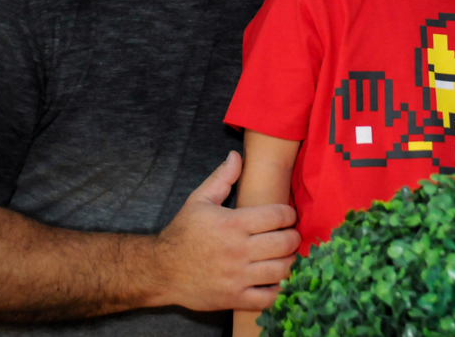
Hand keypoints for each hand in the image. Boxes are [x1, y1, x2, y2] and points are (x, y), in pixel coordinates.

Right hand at [153, 151, 299, 311]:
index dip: (289, 214)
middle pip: (285, 242)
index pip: (277, 215)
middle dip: (294, 237)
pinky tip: (277, 280)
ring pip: (281, 270)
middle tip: (291, 235)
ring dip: (290, 262)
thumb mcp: (198, 200)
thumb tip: (236, 155)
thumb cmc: (182, 234)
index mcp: (232, 223)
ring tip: (286, 256)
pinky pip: (268, 298)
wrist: (160, 270)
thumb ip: (222, 178)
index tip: (288, 216)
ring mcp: (237, 277)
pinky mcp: (235, 298)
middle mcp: (238, 250)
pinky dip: (279, 290)